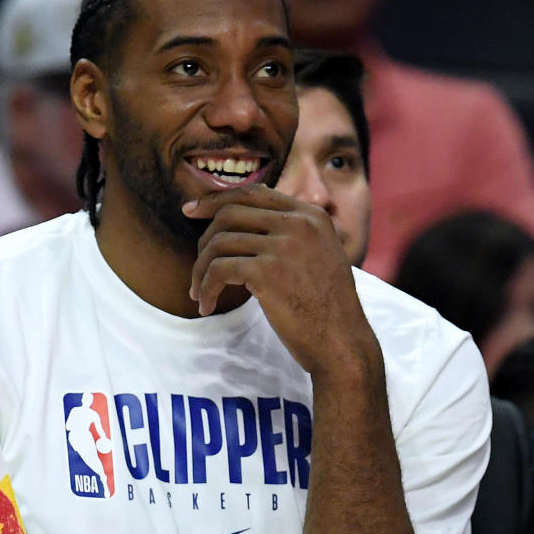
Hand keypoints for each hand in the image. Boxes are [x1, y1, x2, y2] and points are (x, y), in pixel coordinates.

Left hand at [183, 185, 378, 374]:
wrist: (342, 341)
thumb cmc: (325, 304)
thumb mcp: (318, 252)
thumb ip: (289, 230)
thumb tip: (238, 217)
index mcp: (310, 214)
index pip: (252, 193)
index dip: (215, 199)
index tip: (191, 211)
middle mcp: (298, 223)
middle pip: (229, 213)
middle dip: (204, 238)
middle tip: (197, 266)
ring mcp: (283, 245)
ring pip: (219, 242)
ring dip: (200, 270)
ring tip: (199, 292)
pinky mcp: (268, 272)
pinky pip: (218, 270)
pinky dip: (206, 288)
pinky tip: (207, 305)